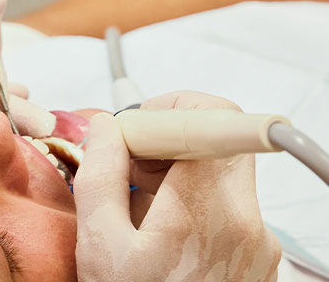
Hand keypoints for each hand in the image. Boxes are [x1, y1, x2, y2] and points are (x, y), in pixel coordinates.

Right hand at [73, 91, 280, 281]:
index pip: (214, 118)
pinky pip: (222, 200)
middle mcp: (244, 220)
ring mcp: (255, 237)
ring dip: (172, 170)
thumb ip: (102, 174)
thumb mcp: (101, 244)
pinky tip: (155, 228)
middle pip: (215, 140)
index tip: (138, 125)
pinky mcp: (255, 250)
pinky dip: (187, 197)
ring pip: (217, 169)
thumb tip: (108, 129)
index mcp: (207, 211)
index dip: (171, 108)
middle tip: (127, 162)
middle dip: (165, 140)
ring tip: (136, 204)